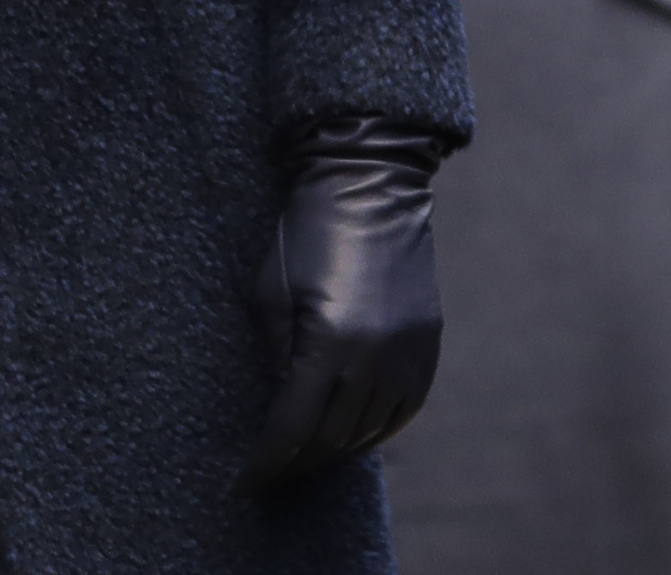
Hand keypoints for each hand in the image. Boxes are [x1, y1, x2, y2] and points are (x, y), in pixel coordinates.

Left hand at [243, 118, 449, 488]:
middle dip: (294, 463)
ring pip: (368, 431)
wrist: (371, 186)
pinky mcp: (427, 344)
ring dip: (332, 451)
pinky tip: (350, 434)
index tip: (243, 483)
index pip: (291, 428)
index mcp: (330, 340)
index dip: (265, 463)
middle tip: (270, 473)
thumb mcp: (272, 296)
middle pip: (330, 438)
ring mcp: (408, 351)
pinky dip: (374, 431)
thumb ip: (277, 359)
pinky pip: (402, 410)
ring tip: (304, 456)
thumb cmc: (307, 233)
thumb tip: (280, 411)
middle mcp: (375, 355)